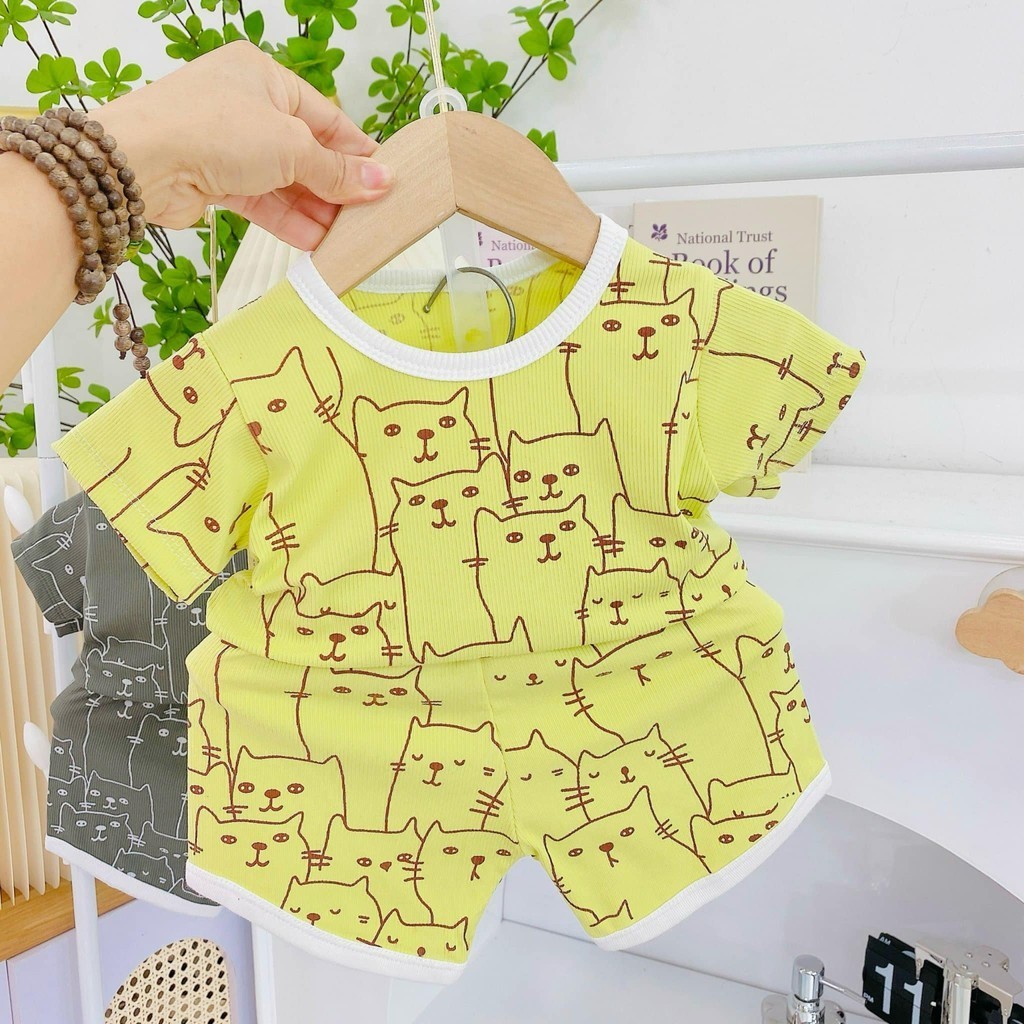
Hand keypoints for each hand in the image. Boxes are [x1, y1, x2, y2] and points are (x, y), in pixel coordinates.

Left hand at [100, 41, 392, 248]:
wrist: (142, 162)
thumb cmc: (211, 128)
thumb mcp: (291, 146)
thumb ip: (336, 171)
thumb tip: (379, 181)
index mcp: (264, 76)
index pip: (325, 117)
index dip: (356, 151)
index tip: (384, 179)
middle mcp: (246, 107)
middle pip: (306, 153)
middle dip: (336, 187)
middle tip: (368, 215)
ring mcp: (229, 146)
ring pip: (285, 183)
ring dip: (315, 211)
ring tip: (347, 236)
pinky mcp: (216, 182)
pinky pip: (263, 203)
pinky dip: (289, 222)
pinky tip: (317, 242)